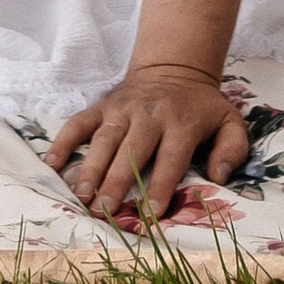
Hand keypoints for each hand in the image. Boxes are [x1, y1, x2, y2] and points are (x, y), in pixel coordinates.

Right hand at [49, 63, 249, 221]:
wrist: (175, 68)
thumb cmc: (201, 108)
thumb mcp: (229, 122)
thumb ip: (232, 149)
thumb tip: (218, 176)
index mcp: (181, 123)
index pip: (171, 158)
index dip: (161, 186)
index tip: (151, 215)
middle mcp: (150, 116)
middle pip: (132, 151)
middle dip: (117, 182)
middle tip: (104, 211)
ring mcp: (122, 110)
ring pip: (104, 140)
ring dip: (91, 168)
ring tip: (80, 196)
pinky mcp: (102, 106)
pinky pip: (78, 123)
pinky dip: (63, 142)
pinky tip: (51, 164)